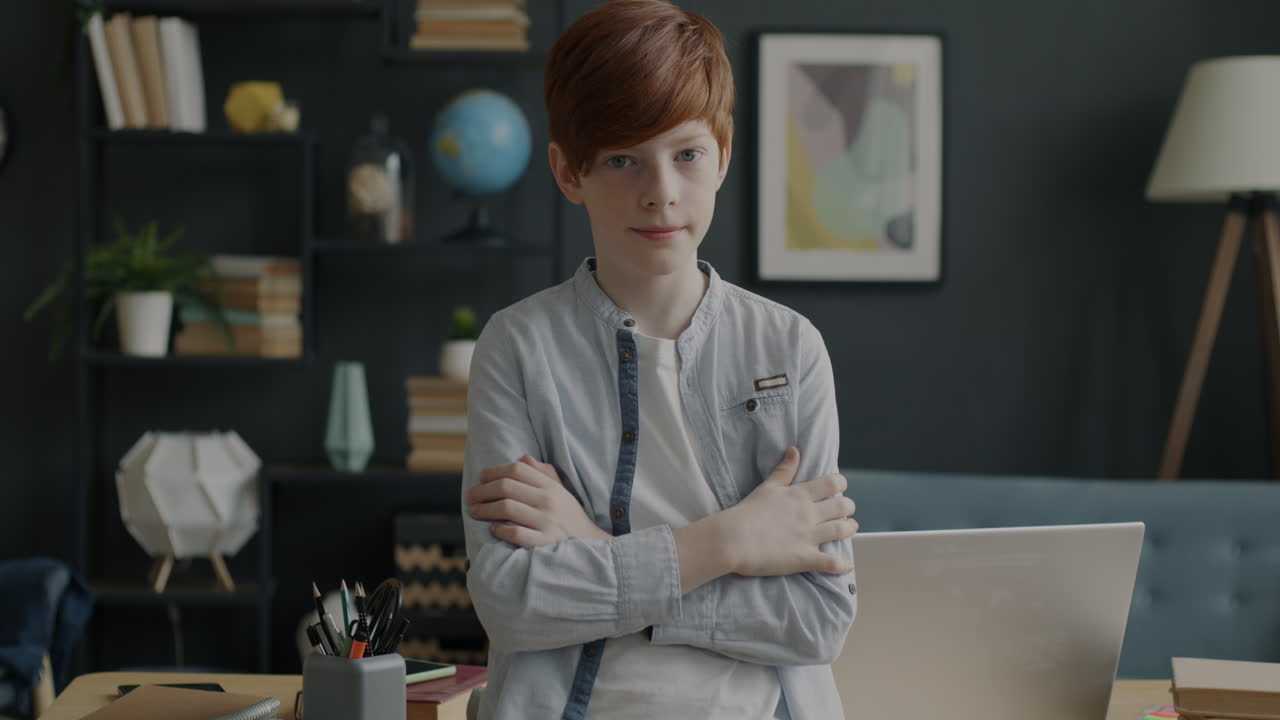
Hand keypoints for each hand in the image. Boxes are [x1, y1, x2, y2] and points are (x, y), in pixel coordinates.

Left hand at [466, 455, 611, 547]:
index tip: (481, 477)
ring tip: (475, 512)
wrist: (591, 545)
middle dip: (482, 490)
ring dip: (485, 509)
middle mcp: (549, 501)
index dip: (494, 471)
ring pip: (506, 508)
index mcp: (551, 486)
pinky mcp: (544, 543)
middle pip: (506, 487)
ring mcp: (547, 522)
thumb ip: (544, 474)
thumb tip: (523, 458)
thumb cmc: (570, 517)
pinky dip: (500, 530)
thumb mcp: (562, 492)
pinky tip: (494, 529)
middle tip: (471, 496)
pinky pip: (515, 533)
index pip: (517, 470)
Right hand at [720, 446, 856, 576]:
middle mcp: (809, 514)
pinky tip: (847, 565)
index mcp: (800, 495)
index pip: (832, 483)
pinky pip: (831, 563)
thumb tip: (795, 450)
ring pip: (842, 530)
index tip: (839, 486)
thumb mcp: (767, 487)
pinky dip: (842, 565)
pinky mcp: (805, 558)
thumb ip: (784, 470)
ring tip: (851, 528)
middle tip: (846, 510)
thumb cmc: (746, 513)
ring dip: (850, 529)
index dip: (840, 483)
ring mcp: (809, 537)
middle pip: (842, 506)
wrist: (732, 539)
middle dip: (848, 507)